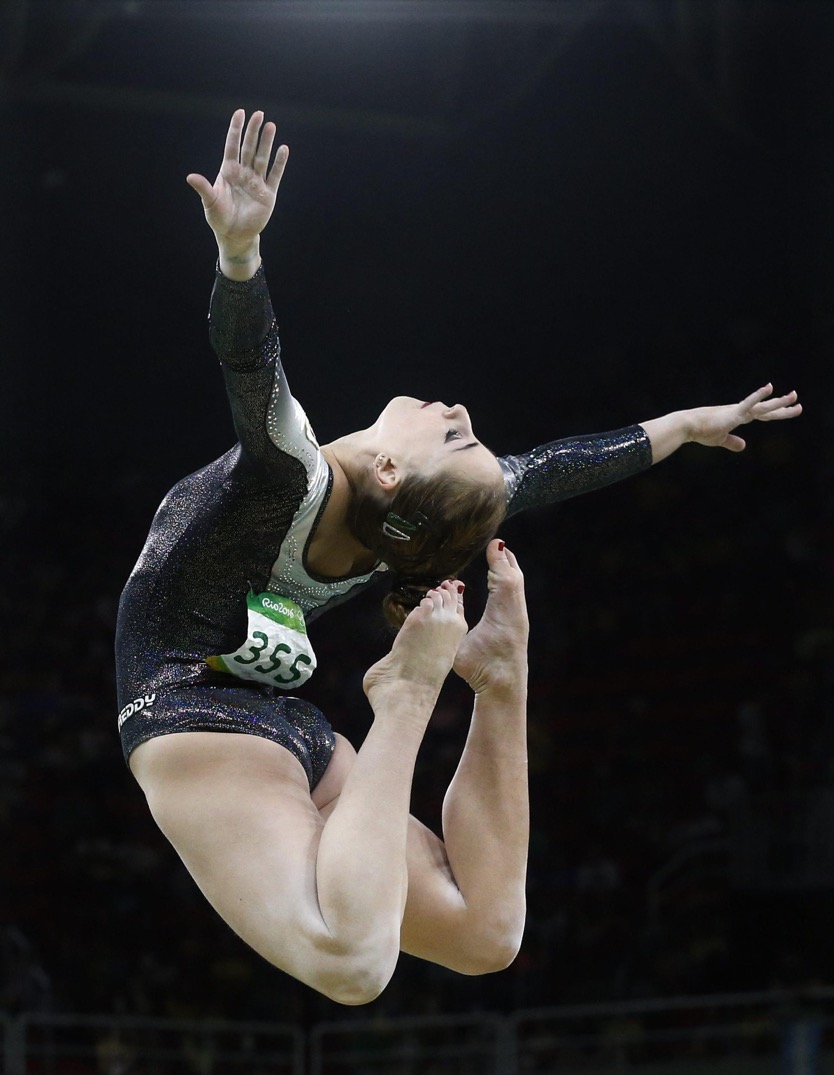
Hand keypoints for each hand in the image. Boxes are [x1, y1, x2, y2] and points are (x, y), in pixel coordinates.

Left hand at [186, 109, 287, 260]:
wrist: (234, 235)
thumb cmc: (219, 218)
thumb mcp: (210, 202)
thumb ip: (203, 188)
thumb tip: (190, 177)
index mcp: (228, 171)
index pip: (232, 145)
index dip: (236, 129)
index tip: (240, 113)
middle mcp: (243, 173)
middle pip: (249, 147)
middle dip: (253, 131)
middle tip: (259, 114)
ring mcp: (256, 182)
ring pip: (262, 158)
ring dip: (267, 142)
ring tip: (271, 126)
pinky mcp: (268, 194)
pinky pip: (275, 175)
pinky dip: (279, 163)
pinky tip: (283, 149)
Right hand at [687, 384, 801, 451]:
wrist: (687, 426)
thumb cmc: (700, 431)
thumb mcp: (719, 439)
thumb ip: (732, 441)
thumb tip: (744, 446)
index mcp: (738, 417)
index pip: (762, 414)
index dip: (776, 412)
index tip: (790, 408)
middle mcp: (741, 412)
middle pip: (767, 410)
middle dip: (782, 406)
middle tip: (797, 399)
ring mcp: (738, 412)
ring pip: (763, 407)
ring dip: (779, 402)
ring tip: (794, 396)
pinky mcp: (732, 414)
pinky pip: (748, 403)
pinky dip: (759, 396)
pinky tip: (769, 388)